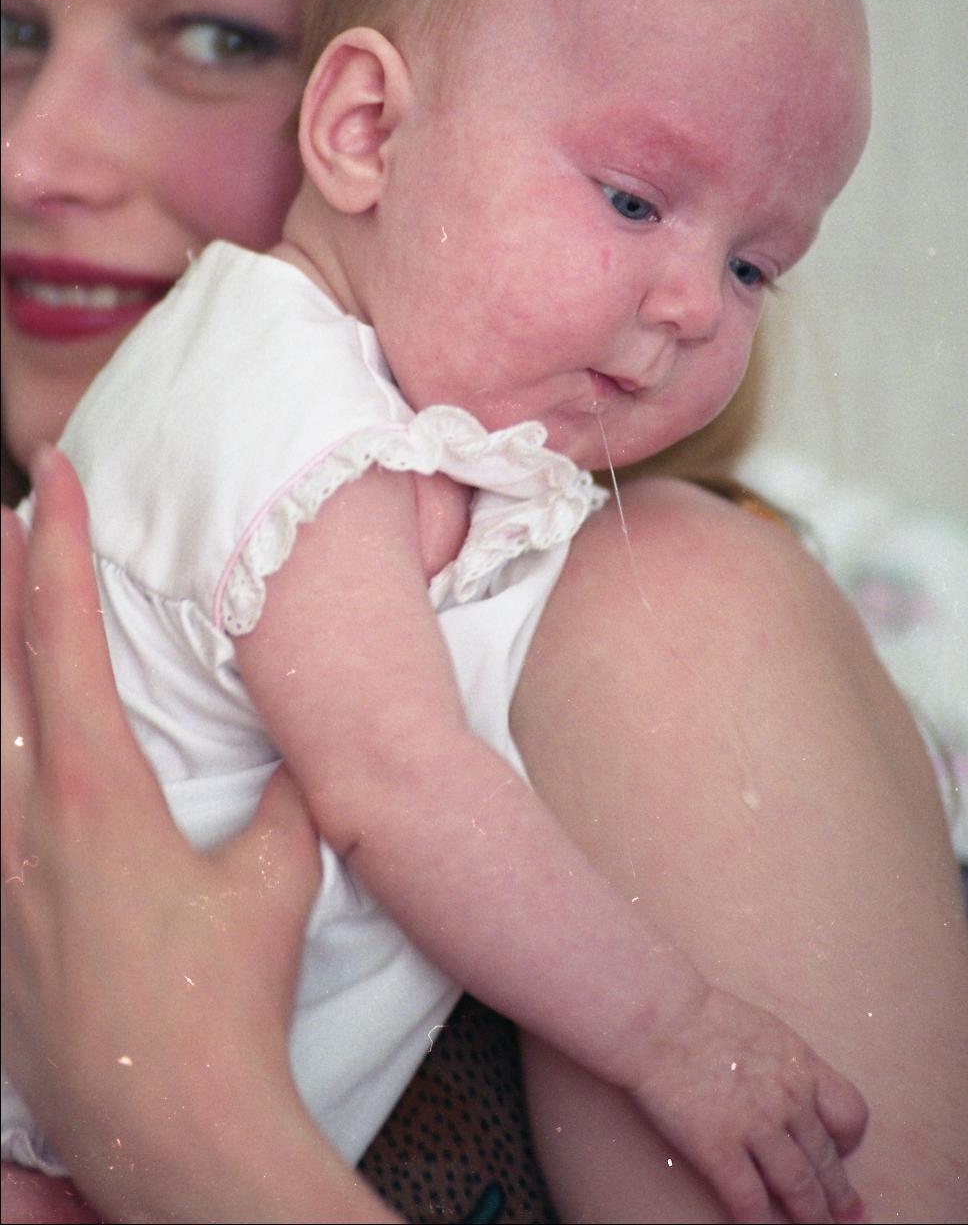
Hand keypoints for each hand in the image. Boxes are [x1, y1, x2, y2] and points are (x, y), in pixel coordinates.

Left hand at [1, 449, 386, 1222]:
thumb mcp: (279, 878)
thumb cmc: (226, 995)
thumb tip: (305, 758)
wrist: (166, 1124)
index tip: (54, 476)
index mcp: (95, 789)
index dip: (59, 546)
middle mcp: (23, 820)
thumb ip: (288, 799)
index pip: (66, 636)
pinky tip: (1, 746)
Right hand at [627, 981, 867, 1224]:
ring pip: (799, 1186)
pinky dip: (759, 1222)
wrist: (659, 1018)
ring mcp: (756, 1127)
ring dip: (812, 1215)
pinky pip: (750, 1199)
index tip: (841, 1152)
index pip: (850, 1113)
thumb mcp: (764, 1030)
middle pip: (827, 1160)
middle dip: (839, 1194)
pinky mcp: (720, 1150)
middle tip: (849, 1213)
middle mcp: (789, 1099)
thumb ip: (784, 1063)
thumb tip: (791, 1086)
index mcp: (801, 1066)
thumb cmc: (702, 1016)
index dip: (848, 1139)